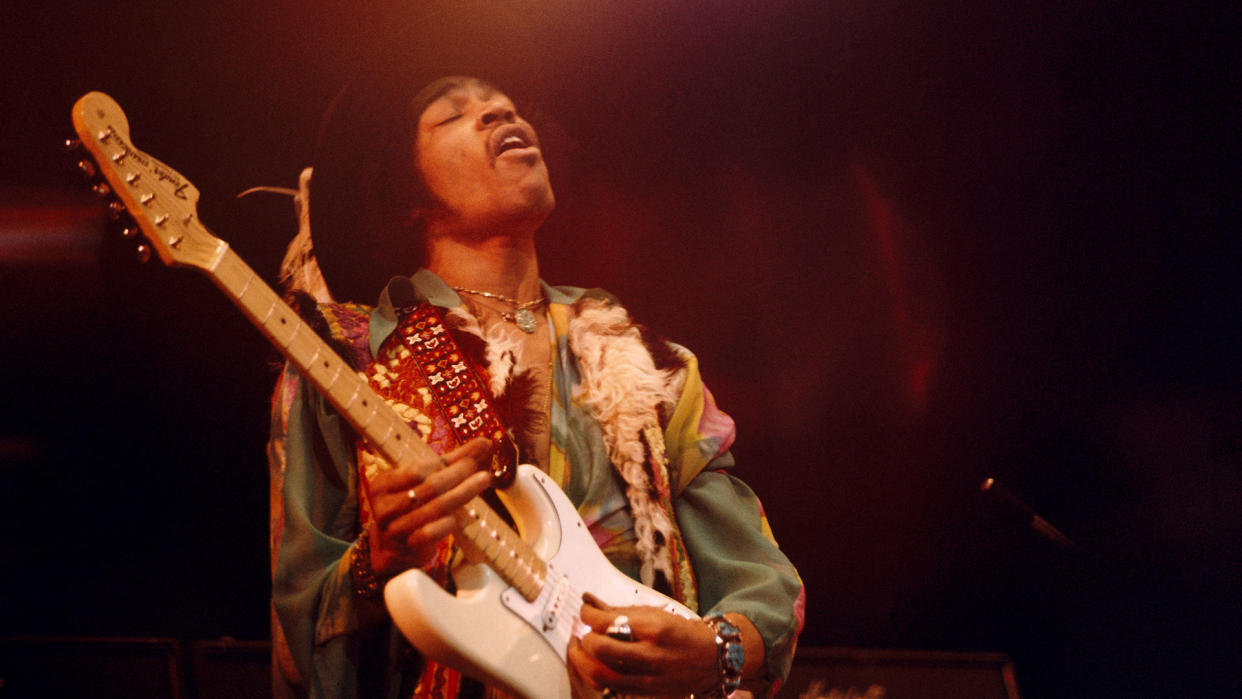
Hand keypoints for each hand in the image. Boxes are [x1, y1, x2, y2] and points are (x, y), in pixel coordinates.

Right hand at [364, 437, 494, 575]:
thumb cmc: (412, 505)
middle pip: (429, 487)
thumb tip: (484, 442)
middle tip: (480, 467)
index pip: (416, 469)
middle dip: (458, 475)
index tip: (470, 458)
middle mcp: (384, 506)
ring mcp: (395, 528)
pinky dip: (452, 521)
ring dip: (464, 493)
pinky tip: (468, 515)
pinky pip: (433, 532)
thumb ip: (451, 461)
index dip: (445, 464)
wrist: (395, 548)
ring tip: (484, 480)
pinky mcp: (408, 546)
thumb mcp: (423, 481)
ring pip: (435, 508)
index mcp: (383, 484)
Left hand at [567, 594, 717, 697]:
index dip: (587, 615)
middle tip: (582, 632)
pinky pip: (609, 686)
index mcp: (652, 628)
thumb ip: (620, 610)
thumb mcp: (654, 613)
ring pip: (600, 673)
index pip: (607, 621)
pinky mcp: (644, 691)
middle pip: (600, 648)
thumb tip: (590, 603)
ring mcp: (646, 676)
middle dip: (584, 638)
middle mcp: (649, 654)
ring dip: (582, 660)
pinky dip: (594, 674)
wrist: (710, 659)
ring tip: (581, 650)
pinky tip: (593, 665)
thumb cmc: (681, 633)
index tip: (585, 612)